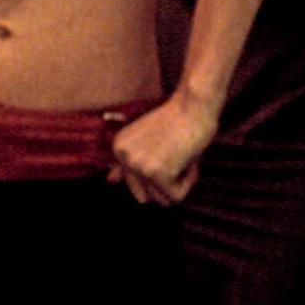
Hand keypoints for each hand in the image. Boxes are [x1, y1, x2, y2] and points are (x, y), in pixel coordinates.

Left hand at [108, 89, 216, 205]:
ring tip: (183, 156)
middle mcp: (123, 157)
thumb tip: (109, 180)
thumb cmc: (177, 120)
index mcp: (118, 147)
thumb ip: (126, 162)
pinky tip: (190, 160)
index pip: (134, 184)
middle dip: (164, 184)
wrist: (195, 104)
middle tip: (177, 158)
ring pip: (162, 200)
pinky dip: (189, 183)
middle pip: (144, 197)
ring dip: (179, 183)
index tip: (167, 150)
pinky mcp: (158, 173)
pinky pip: (176, 197)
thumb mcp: (145, 141)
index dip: (157, 173)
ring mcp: (138, 165)